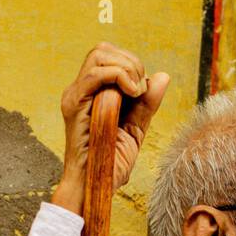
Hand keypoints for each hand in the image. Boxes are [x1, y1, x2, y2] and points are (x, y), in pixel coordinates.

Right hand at [51, 43, 169, 215]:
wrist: (96, 186)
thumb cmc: (111, 164)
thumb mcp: (136, 129)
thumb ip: (147, 103)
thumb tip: (162, 76)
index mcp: (92, 94)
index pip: (110, 57)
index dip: (132, 65)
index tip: (142, 91)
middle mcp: (80, 90)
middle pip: (103, 49)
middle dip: (131, 62)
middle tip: (140, 90)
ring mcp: (75, 95)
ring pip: (99, 55)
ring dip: (126, 68)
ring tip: (135, 93)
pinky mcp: (74, 104)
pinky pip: (96, 74)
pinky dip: (119, 76)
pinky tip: (130, 94)